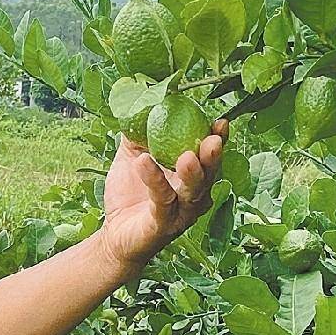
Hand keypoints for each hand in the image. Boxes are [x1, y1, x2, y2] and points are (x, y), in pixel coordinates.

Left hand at [98, 119, 229, 275]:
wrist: (114, 234)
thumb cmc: (128, 195)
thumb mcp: (132, 156)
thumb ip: (139, 132)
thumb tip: (142, 100)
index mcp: (191, 178)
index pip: (210, 157)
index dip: (219, 140)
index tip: (221, 122)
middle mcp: (193, 197)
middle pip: (209, 175)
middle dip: (213, 157)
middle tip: (214, 139)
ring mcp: (180, 213)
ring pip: (193, 194)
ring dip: (192, 174)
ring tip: (187, 156)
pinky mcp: (162, 225)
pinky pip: (161, 201)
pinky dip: (154, 180)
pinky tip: (143, 161)